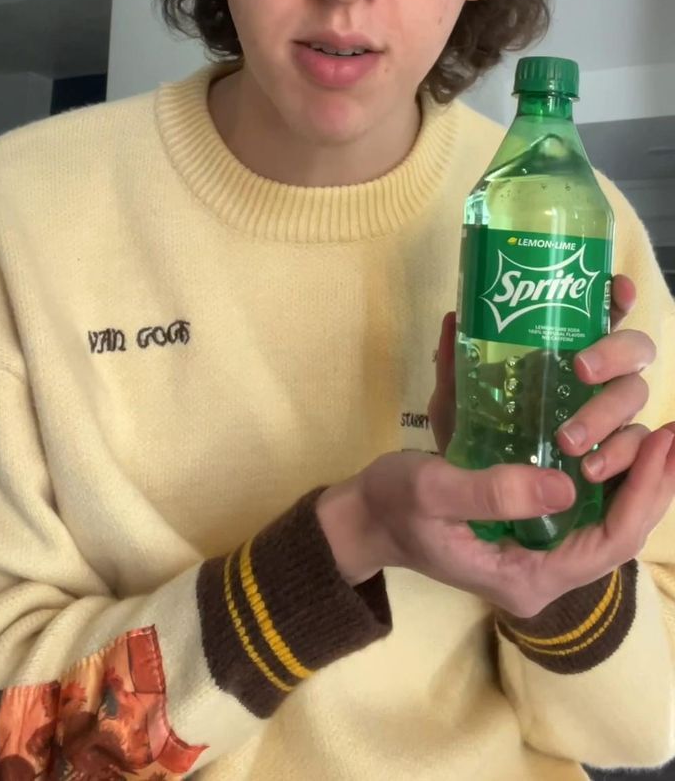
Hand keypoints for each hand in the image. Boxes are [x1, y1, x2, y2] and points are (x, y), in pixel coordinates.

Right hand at [316, 275, 674, 617]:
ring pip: (609, 520)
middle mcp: (543, 569)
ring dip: (638, 476)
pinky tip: (621, 435)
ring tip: (660, 431)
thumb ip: (494, 492)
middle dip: (654, 483)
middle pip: (621, 533)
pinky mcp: (530, 525)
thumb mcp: (434, 492)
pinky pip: (587, 506)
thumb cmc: (393, 505)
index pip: (609, 543)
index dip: (644, 494)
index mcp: (526, 576)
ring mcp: (538, 549)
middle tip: (674, 431)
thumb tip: (568, 486)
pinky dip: (610, 471)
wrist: (363, 517)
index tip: (665, 443)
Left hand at [431, 275, 659, 487]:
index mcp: (564, 350)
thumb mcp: (455, 402)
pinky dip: (619, 456)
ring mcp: (609, 415)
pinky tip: (588, 470)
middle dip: (615, 353)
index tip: (618, 288)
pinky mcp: (613, 456)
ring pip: (634, 396)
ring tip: (567, 440)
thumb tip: (454, 319)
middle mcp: (597, 377)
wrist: (469, 498)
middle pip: (634, 350)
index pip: (601, 315)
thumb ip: (453, 365)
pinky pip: (636, 449)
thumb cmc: (471, 436)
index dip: (617, 298)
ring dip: (607, 413)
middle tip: (581, 369)